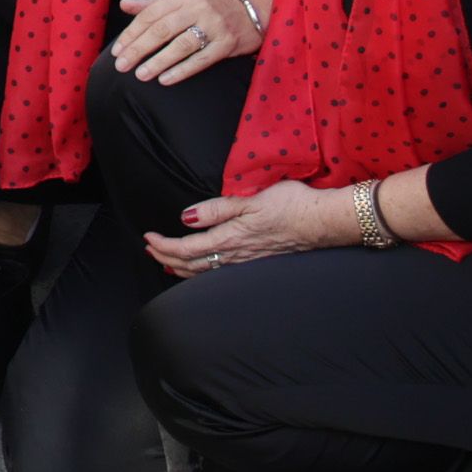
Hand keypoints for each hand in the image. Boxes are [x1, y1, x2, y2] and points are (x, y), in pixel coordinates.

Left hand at [111, 0, 261, 84]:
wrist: (251, 9)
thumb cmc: (208, 5)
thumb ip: (152, 4)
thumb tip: (123, 5)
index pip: (151, 15)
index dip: (131, 33)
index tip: (117, 50)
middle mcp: (198, 8)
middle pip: (162, 30)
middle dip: (138, 49)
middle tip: (121, 66)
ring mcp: (214, 26)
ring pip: (180, 45)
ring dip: (158, 62)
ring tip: (140, 75)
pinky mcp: (227, 44)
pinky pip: (201, 59)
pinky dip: (182, 70)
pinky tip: (165, 79)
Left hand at [145, 181, 355, 276]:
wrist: (323, 221)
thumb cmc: (290, 204)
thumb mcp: (249, 199)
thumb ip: (216, 209)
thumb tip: (185, 218)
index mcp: (230, 238)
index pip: (186, 249)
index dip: (164, 246)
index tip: (148, 238)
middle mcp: (235, 255)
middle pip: (191, 265)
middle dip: (166, 258)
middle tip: (149, 249)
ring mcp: (247, 262)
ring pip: (206, 272)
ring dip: (182, 268)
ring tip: (166, 263)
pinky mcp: (257, 261)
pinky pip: (220, 273)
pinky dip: (202, 272)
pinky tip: (201, 269)